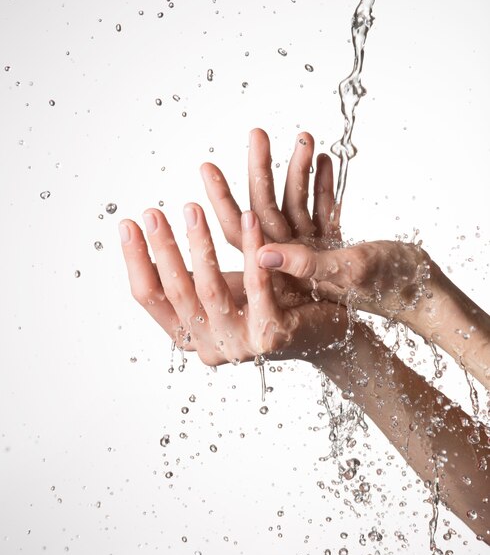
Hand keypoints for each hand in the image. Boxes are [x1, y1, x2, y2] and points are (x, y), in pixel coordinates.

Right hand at [119, 206, 346, 366]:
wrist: (324, 335)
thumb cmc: (269, 306)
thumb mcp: (225, 291)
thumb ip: (194, 280)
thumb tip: (151, 246)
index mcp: (191, 335)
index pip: (152, 299)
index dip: (137, 261)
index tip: (127, 224)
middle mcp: (210, 346)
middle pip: (177, 293)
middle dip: (163, 250)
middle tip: (153, 212)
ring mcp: (239, 344)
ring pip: (210, 290)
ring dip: (200, 245)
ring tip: (192, 208)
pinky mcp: (271, 334)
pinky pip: (258, 286)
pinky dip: (252, 250)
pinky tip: (249, 217)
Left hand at [200, 128, 431, 320]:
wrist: (425, 294)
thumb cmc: (393, 287)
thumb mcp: (349, 272)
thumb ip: (306, 265)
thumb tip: (259, 255)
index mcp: (289, 276)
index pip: (244, 236)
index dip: (225, 202)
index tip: (207, 168)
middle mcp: (295, 264)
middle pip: (266, 212)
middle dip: (261, 172)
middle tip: (256, 134)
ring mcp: (314, 252)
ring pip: (295, 206)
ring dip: (297, 171)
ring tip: (303, 137)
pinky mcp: (334, 245)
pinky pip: (321, 210)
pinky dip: (322, 186)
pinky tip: (323, 159)